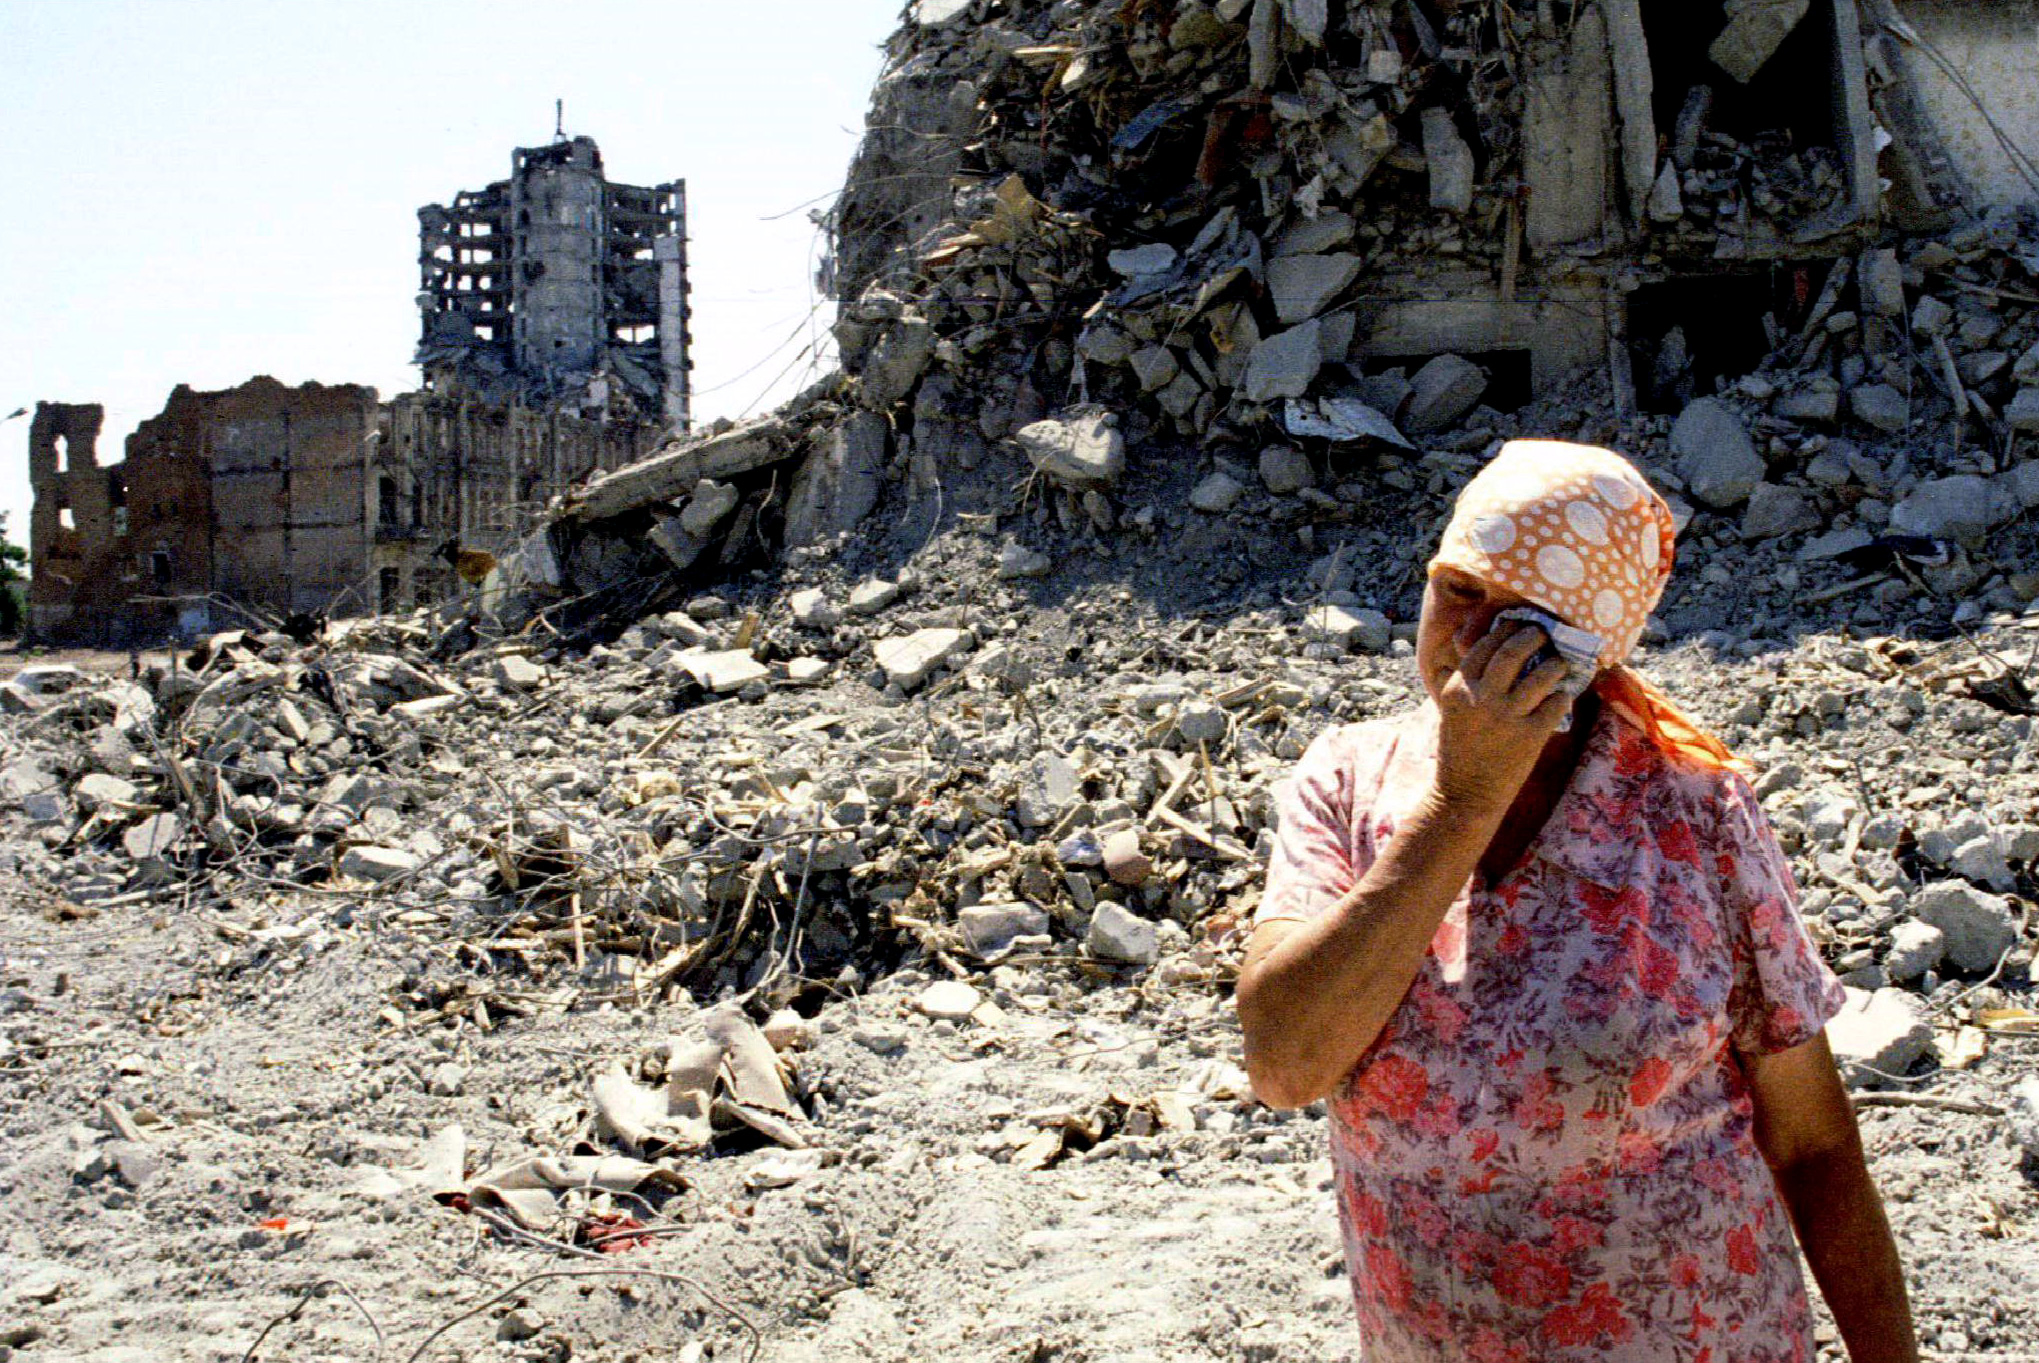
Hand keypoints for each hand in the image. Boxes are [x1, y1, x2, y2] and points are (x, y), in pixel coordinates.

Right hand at [1430, 620, 1574, 814]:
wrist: (1465, 795)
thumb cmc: (1457, 752)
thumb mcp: (1448, 713)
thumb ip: (1458, 683)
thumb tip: (1464, 657)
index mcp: (1458, 690)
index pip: (1484, 647)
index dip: (1505, 630)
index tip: (1519, 624)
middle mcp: (1481, 698)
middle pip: (1512, 653)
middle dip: (1533, 637)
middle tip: (1545, 634)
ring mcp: (1507, 717)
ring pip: (1541, 676)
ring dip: (1555, 664)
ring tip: (1561, 662)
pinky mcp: (1530, 736)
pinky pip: (1555, 705)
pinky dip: (1562, 697)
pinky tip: (1564, 695)